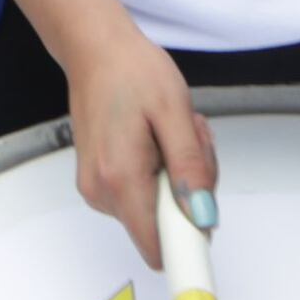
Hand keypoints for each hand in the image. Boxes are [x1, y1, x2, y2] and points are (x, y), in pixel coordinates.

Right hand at [63, 32, 215, 269]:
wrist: (95, 49)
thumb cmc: (131, 70)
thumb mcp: (175, 111)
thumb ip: (191, 168)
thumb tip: (203, 217)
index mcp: (121, 178)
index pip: (159, 249)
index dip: (189, 244)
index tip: (204, 220)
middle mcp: (102, 193)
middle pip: (165, 227)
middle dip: (189, 192)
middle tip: (189, 142)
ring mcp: (97, 190)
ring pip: (157, 212)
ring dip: (177, 179)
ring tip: (169, 133)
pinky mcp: (99, 183)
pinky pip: (143, 198)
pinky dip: (160, 175)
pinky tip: (156, 139)